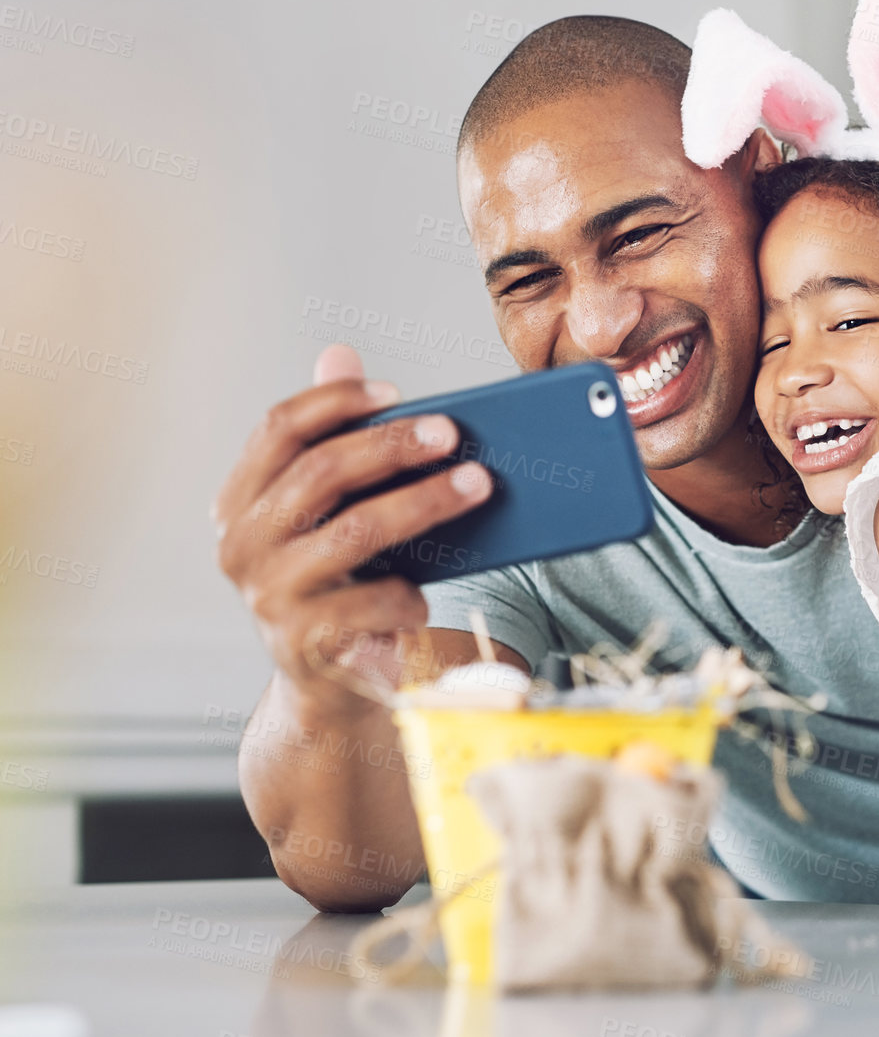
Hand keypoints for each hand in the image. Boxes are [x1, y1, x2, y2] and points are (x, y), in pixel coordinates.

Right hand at [213, 344, 493, 709]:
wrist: (328, 683)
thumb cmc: (340, 580)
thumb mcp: (333, 509)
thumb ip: (333, 438)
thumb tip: (339, 352)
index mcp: (242, 501)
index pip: (280, 428)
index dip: (337, 401)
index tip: (397, 390)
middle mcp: (242, 544)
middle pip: (320, 471)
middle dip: (393, 445)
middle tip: (454, 432)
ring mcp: (268, 595)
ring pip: (354, 531)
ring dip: (424, 503)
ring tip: (479, 485)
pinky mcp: (304, 642)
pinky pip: (368, 603)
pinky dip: (407, 594)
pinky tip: (428, 593)